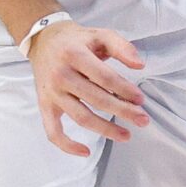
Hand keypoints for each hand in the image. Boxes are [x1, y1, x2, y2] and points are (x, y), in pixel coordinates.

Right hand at [26, 20, 149, 156]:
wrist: (43, 41)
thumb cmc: (76, 40)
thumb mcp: (100, 34)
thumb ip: (122, 46)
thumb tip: (140, 66)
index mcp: (75, 55)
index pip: (105, 77)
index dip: (125, 90)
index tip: (141, 99)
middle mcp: (61, 75)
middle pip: (96, 99)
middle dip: (123, 111)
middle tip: (143, 119)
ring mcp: (52, 93)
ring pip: (81, 117)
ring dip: (105, 130)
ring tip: (126, 135)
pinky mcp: (45, 105)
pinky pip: (53, 131)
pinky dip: (67, 145)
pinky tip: (85, 152)